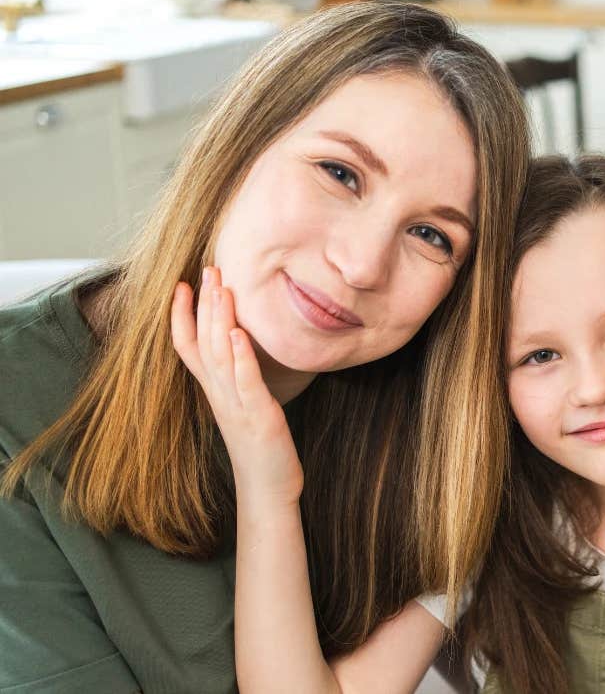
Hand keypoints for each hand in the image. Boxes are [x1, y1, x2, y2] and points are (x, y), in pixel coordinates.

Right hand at [171, 267, 302, 508]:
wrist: (268, 491)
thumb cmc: (260, 447)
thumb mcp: (244, 405)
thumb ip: (238, 378)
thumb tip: (239, 348)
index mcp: (215, 391)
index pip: (188, 347)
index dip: (181, 316)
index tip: (181, 284)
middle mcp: (220, 394)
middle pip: (203, 342)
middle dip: (204, 304)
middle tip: (208, 268)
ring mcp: (236, 405)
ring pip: (220, 356)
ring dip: (219, 319)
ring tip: (221, 287)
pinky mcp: (258, 417)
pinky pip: (245, 382)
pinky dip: (240, 357)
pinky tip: (238, 332)